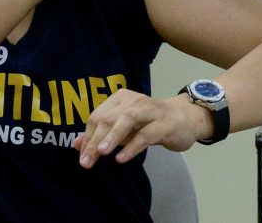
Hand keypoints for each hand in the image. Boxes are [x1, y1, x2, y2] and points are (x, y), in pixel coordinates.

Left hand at [74, 90, 210, 167]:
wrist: (185, 118)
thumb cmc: (150, 123)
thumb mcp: (124, 128)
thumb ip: (102, 134)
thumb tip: (76, 145)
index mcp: (121, 98)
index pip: (98, 116)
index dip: (88, 136)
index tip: (82, 156)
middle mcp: (134, 100)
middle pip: (109, 118)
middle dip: (95, 140)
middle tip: (86, 162)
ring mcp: (150, 111)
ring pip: (127, 120)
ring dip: (113, 136)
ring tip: (102, 152)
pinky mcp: (164, 124)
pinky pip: (146, 134)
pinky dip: (132, 146)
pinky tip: (122, 158)